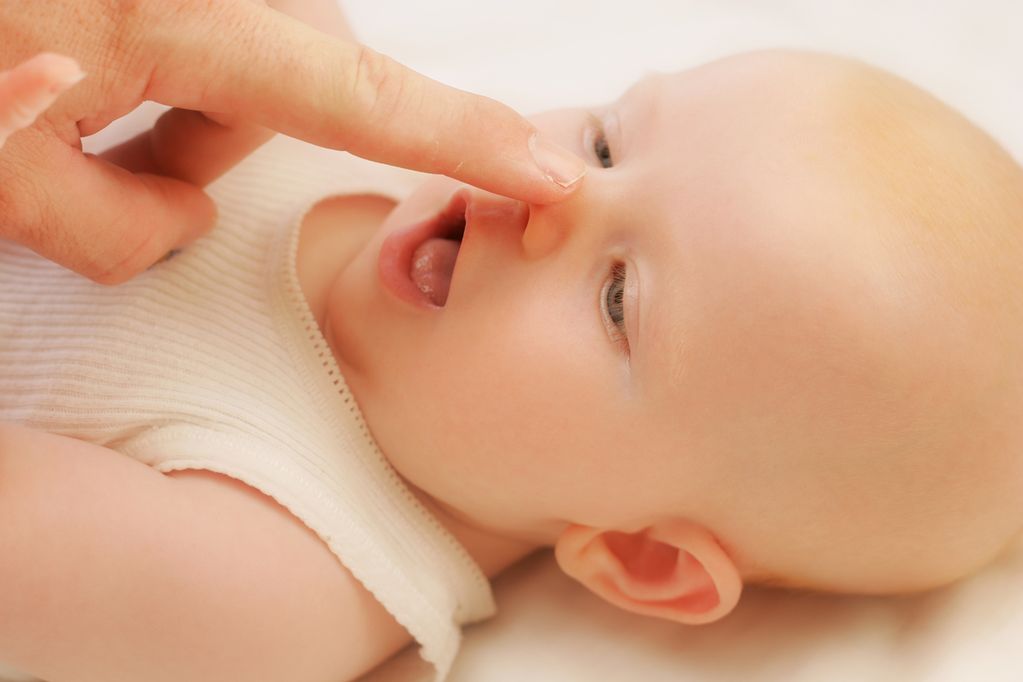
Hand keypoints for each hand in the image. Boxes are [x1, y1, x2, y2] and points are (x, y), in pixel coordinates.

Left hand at [0, 0, 586, 283]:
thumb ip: (102, 223)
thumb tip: (179, 221)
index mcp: (166, 5)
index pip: (357, 99)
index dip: (466, 145)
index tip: (548, 176)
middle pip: (294, 70)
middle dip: (222, 139)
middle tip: (121, 174)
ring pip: (236, 49)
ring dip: (172, 107)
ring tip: (65, 125)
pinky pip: (196, 20)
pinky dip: (145, 68)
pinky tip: (62, 74)